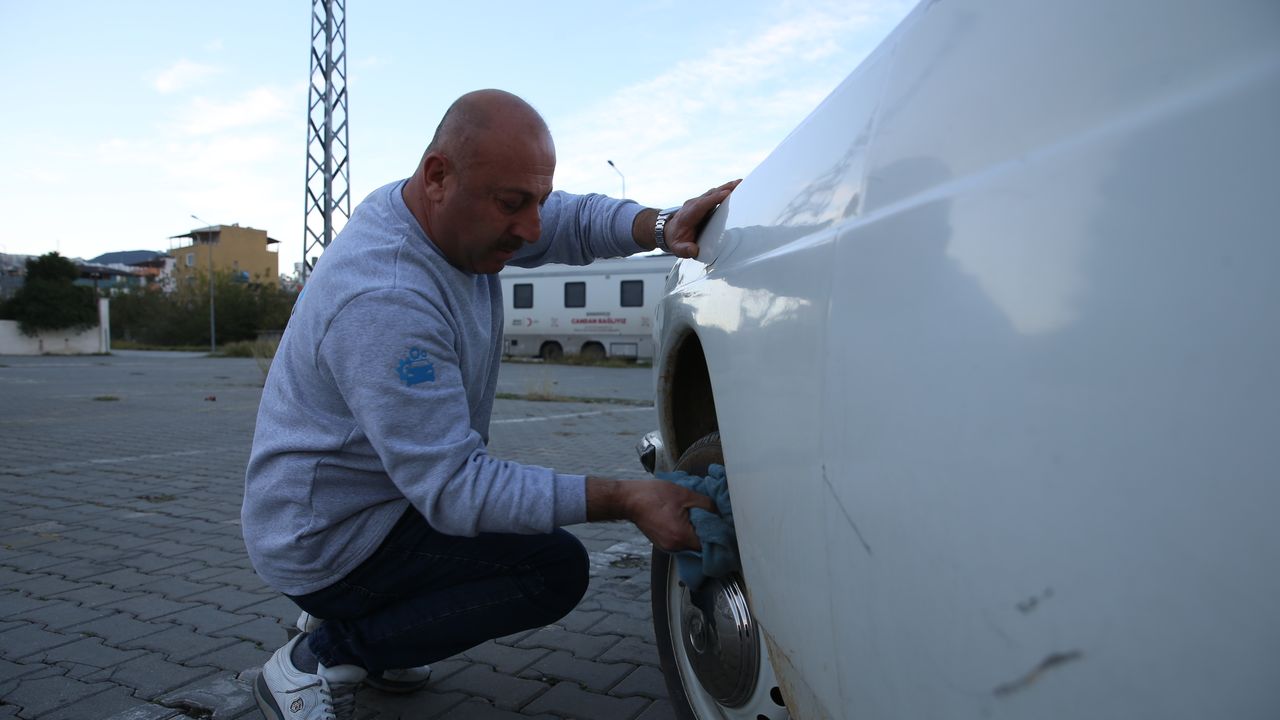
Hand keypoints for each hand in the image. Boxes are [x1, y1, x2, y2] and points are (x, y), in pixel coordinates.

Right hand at [586, 476, 715, 551]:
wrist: (629, 499)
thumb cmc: (653, 495)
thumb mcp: (685, 494)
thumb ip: (707, 504)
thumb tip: (721, 512)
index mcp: (682, 536)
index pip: (710, 545)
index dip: (720, 537)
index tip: (728, 529)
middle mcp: (675, 546)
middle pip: (701, 547)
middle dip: (710, 536)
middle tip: (717, 523)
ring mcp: (668, 547)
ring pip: (692, 546)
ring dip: (698, 535)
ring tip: (702, 520)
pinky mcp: (663, 544)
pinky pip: (682, 543)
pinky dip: (688, 535)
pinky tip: (689, 522)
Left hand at [665, 179, 741, 258]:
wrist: (669, 231)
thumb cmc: (676, 240)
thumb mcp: (678, 248)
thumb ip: (685, 249)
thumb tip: (694, 250)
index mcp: (687, 215)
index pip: (701, 205)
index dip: (714, 199)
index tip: (726, 193)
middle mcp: (693, 205)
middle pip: (709, 195)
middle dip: (724, 189)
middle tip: (739, 183)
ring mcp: (698, 202)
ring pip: (713, 192)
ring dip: (726, 187)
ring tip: (740, 183)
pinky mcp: (703, 203)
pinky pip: (714, 195)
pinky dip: (725, 190)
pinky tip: (735, 188)